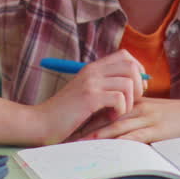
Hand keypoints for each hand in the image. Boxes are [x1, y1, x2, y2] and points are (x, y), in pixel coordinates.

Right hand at [31, 50, 148, 143]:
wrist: (41, 123)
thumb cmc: (65, 114)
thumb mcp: (85, 94)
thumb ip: (104, 86)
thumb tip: (134, 85)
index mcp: (93, 68)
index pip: (125, 56)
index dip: (137, 71)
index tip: (134, 90)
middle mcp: (92, 70)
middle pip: (131, 66)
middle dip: (138, 86)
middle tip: (129, 103)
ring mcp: (91, 82)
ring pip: (128, 82)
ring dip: (129, 101)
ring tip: (116, 112)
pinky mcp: (90, 97)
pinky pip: (119, 98)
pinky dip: (120, 110)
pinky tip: (109, 117)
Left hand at [76, 97, 179, 143]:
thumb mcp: (158, 110)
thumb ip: (139, 114)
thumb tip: (121, 125)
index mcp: (137, 102)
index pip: (107, 107)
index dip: (88, 115)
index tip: (71, 122)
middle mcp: (139, 108)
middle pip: (106, 116)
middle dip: (85, 125)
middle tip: (67, 134)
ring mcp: (148, 118)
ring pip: (116, 126)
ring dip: (97, 135)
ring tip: (79, 143)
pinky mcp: (158, 130)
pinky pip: (135, 136)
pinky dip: (120, 141)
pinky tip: (108, 147)